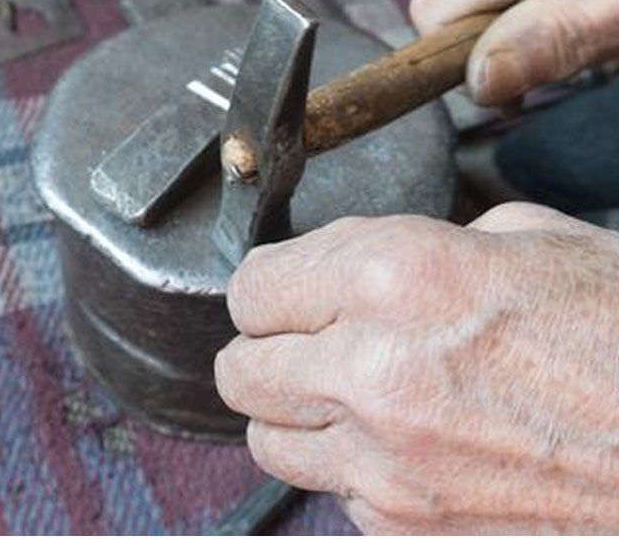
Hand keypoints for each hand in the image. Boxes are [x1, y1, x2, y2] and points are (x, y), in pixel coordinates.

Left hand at [215, 203, 618, 533]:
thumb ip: (420, 249)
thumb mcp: (529, 243)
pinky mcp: (408, 530)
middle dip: (268, 348)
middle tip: (308, 338)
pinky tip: (404, 445)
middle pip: (240, 368)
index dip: (271, 285)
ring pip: (268, 439)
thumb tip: (358, 265)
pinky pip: (332, 493)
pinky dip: (350, 467)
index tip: (290, 287)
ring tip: (349, 394)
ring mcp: (386, 464)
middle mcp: (372, 372)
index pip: (253, 286)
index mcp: (395, 278)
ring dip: (297, 412)